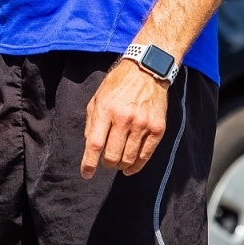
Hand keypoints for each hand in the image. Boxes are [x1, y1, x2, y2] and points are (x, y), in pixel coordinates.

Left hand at [81, 59, 168, 178]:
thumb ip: (92, 122)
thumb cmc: (118, 84)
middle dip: (106, 164)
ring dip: (121, 166)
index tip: (86, 174)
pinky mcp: (157, 128)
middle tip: (106, 163)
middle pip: (112, 155)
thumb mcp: (98, 98)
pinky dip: (137, 166)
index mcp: (106, 110)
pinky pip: (146, 155)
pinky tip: (130, 168)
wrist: (147, 70)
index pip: (95, 144)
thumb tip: (90, 147)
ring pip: (129, 158)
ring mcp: (142, 124)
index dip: (89, 163)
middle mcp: (124, 118)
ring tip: (118, 164)